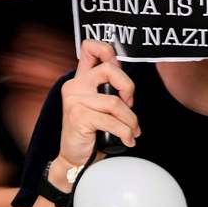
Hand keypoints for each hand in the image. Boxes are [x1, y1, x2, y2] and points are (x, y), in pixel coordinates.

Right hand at [58, 40, 138, 169]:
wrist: (75, 159)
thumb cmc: (92, 132)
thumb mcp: (99, 106)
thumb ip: (108, 90)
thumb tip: (129, 86)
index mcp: (80, 80)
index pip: (90, 48)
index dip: (107, 50)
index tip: (119, 70)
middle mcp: (74, 86)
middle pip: (109, 69)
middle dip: (128, 87)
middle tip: (130, 105)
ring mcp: (74, 100)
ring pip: (115, 102)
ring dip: (130, 120)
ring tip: (132, 131)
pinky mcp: (78, 117)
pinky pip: (112, 121)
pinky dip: (125, 132)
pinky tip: (127, 140)